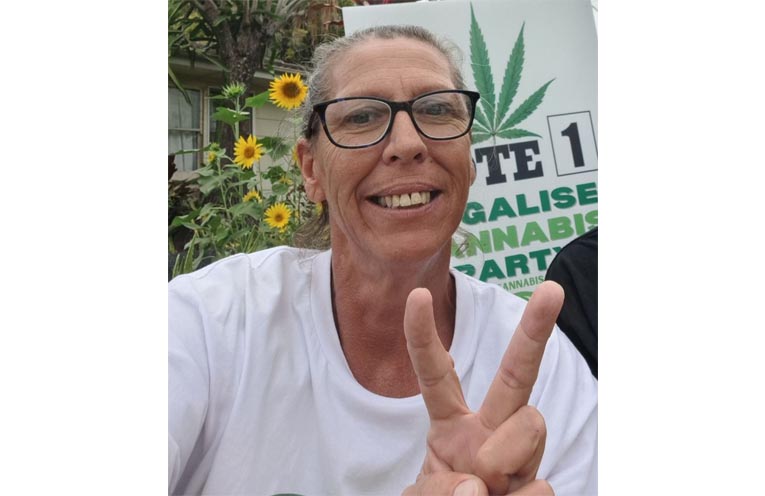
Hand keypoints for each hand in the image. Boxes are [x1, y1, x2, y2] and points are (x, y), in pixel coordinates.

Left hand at [403, 282, 563, 494]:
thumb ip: (436, 489)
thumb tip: (480, 484)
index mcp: (451, 425)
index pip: (436, 375)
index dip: (423, 337)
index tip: (417, 295)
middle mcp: (491, 430)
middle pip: (516, 374)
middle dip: (534, 330)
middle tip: (551, 290)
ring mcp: (521, 455)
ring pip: (531, 424)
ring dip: (503, 459)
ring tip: (490, 489)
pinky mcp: (541, 484)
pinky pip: (539, 487)